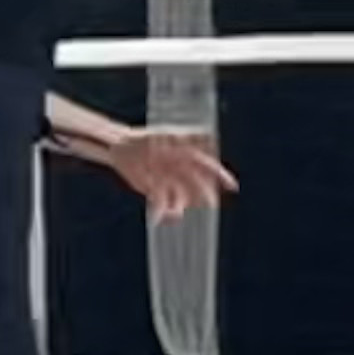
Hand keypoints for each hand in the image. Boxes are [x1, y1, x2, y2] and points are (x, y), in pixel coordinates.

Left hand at [106, 129, 237, 222]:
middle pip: (198, 186)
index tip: (232, 187)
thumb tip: (208, 135)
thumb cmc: (144, 139)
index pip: (208, 167)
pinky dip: (162, 213)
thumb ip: (187, 137)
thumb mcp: (166, 136)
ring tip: (175, 215)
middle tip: (211, 204)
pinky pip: (163, 205)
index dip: (221, 177)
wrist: (121, 147)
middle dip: (205, 195)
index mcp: (186, 157)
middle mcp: (180, 171)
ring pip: (181, 200)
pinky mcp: (154, 191)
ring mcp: (168, 182)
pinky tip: (158, 219)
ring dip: (180, 208)